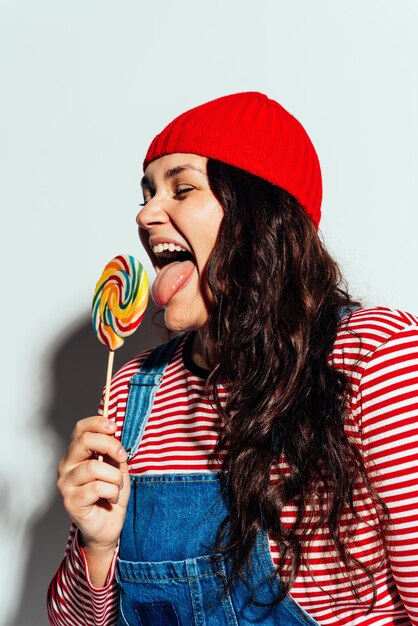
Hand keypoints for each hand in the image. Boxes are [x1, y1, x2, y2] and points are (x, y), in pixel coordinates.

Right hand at [57, 416, 130, 551]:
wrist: (108, 526)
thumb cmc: (111, 494)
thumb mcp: (117, 467)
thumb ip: (113, 451)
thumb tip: (114, 432)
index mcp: (76, 454)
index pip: (80, 429)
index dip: (97, 423)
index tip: (114, 428)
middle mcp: (66, 466)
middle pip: (83, 441)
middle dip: (110, 445)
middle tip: (122, 457)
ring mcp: (66, 484)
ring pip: (94, 467)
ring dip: (114, 477)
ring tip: (117, 487)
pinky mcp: (70, 501)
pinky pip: (97, 487)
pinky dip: (112, 492)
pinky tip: (111, 499)